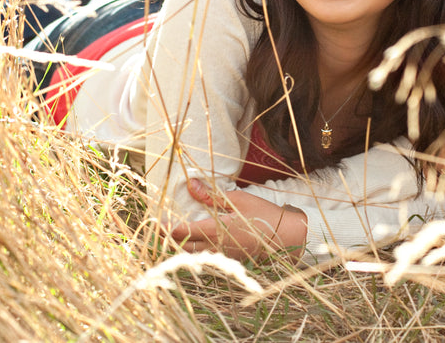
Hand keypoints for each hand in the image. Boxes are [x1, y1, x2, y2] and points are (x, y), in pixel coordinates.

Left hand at [169, 179, 307, 261]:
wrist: (289, 237)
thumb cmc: (264, 215)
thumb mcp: (238, 199)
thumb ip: (211, 195)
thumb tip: (191, 184)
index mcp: (215, 230)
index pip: (181, 232)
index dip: (165, 228)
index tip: (155, 222)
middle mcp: (216, 247)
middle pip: (183, 247)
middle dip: (170, 240)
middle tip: (160, 230)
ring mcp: (224, 257)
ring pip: (195, 255)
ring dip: (183, 247)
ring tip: (176, 236)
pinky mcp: (231, 260)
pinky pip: (208, 258)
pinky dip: (198, 251)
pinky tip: (199, 244)